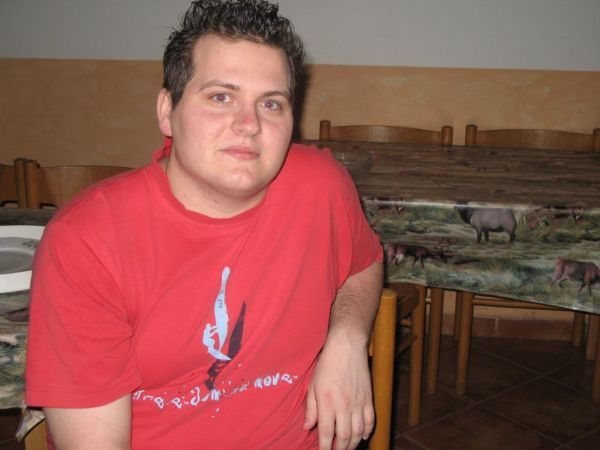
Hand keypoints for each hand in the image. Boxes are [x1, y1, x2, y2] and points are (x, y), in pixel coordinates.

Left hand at [304, 331, 373, 449]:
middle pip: (344, 438)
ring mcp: (359, 403)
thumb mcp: (313, 385)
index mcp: (327, 403)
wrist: (347, 346)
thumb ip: (310, 408)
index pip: (326, 433)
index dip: (324, 448)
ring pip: (358, 433)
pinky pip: (371, 421)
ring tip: (346, 447)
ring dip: (353, 444)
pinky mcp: (369, 398)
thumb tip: (307, 427)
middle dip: (339, 449)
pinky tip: (361, 436)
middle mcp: (344, 406)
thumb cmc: (327, 364)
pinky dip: (367, 432)